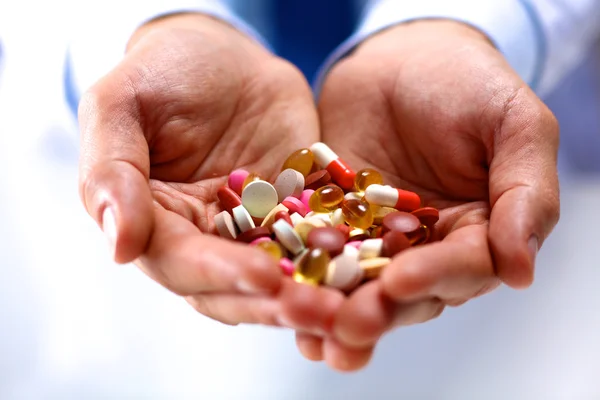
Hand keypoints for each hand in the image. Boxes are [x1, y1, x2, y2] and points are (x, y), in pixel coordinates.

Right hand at [78, 14, 343, 331]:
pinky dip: (344, 255)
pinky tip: (375, 266)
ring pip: (283, 273)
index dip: (220, 274)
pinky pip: (320, 238)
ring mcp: (255, 227)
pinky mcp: (297, 210)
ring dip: (315, 292)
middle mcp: (206, 237)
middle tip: (322, 313)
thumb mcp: (120, 105)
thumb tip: (118, 246)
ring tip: (352, 306)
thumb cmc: (161, 72)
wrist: (223, 53)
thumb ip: (112, 171)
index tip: (263, 279)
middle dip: (278, 303)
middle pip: (236, 286)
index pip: (181, 262)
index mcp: (156, 222)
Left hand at [299, 20, 559, 370]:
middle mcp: (424, 247)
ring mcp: (373, 239)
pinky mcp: (330, 224)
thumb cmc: (467, 83)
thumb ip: (526, 193)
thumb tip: (520, 273)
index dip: (435, 278)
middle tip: (349, 326)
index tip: (402, 283)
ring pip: (358, 285)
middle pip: (406, 292)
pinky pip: (316, 255)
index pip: (462, 267)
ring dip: (336, 313)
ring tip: (314, 339)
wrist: (401, 57)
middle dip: (379, 311)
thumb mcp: (514, 124)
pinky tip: (282, 308)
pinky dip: (302, 280)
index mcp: (476, 232)